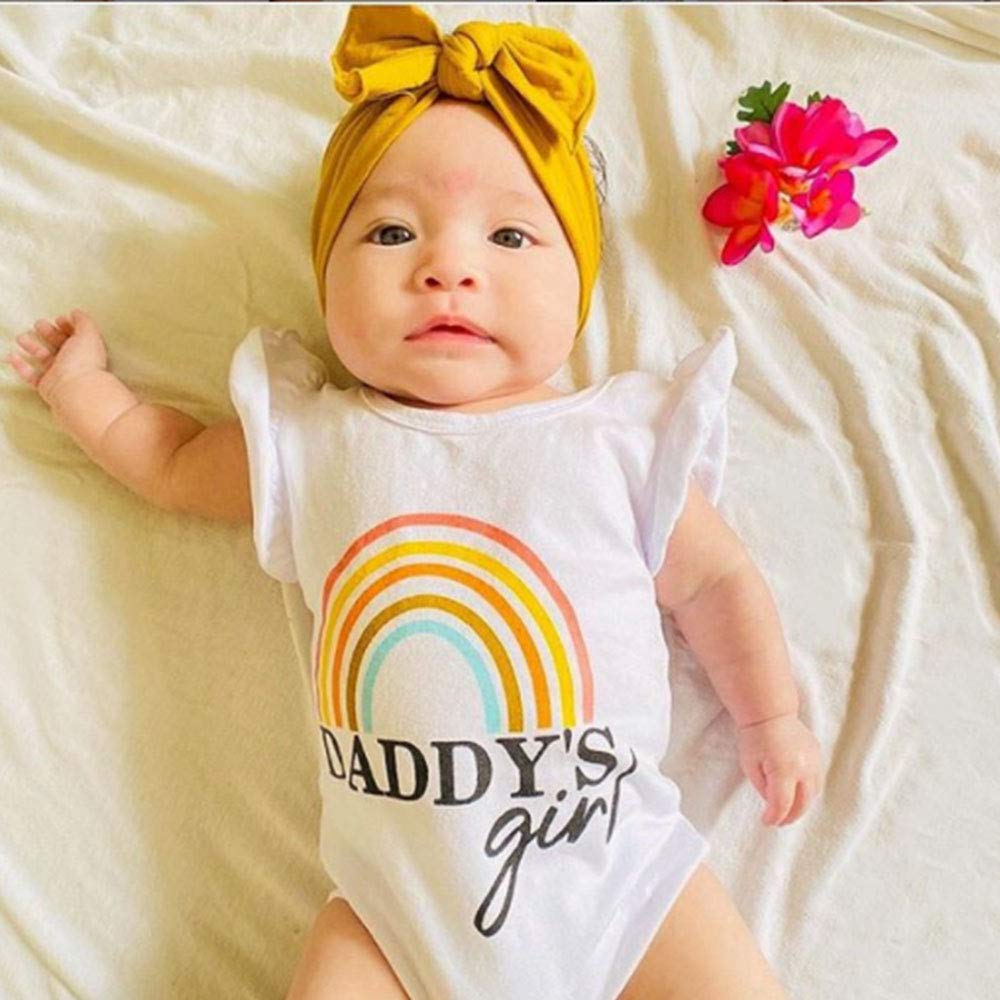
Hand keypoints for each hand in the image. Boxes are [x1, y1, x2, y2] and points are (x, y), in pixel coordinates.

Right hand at [5, 309, 107, 406]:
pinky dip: (20, 366)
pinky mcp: (47, 387)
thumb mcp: (88, 334)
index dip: (68, 326)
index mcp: (87, 350)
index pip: (78, 336)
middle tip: (38, 324)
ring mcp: (60, 375)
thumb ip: (83, 322)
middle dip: (49, 333)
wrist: (75, 392)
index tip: (58, 319)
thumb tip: (76, 313)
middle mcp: (75, 363)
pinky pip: (31, 376)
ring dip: (32, 347)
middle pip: (60, 346)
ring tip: (21, 337)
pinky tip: (10, 356)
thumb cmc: (84, 362)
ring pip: (44, 359)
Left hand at [736, 712, 823, 826]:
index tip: (766, 821)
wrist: (769, 712)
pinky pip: (816, 780)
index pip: (782, 804)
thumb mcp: (750, 766)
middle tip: (779, 822)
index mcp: (784, 770)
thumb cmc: (754, 737)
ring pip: (813, 793)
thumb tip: (774, 804)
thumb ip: (763, 789)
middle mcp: (803, 767)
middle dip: (790, 816)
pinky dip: (807, 791)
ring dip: (801, 805)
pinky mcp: (817, 754)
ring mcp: (814, 760)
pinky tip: (796, 793)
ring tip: (788, 811)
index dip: (774, 817)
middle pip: (802, 803)